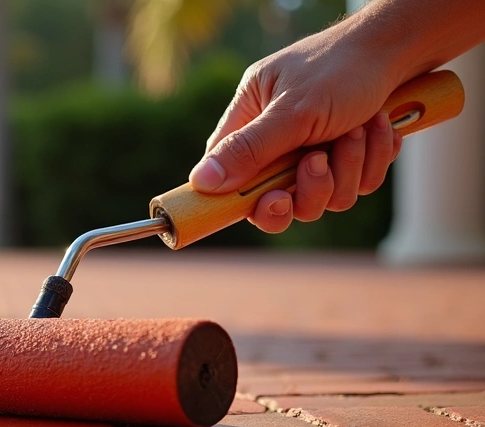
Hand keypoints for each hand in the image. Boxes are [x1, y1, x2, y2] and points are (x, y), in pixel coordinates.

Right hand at [188, 28, 404, 232]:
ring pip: (323, 196)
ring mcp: (313, 150)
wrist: (402, 49)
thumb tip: (200, 181)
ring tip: (360, 128)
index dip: (243, 198)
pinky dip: (372, 160)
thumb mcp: (293, 111)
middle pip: (278, 197)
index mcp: (250, 117)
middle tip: (320, 161)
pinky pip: (355, 185)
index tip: (272, 201)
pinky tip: (378, 128)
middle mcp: (277, 137)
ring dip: (349, 166)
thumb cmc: (343, 68)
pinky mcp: (347, 157)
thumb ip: (249, 149)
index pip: (227, 172)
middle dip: (310, 186)